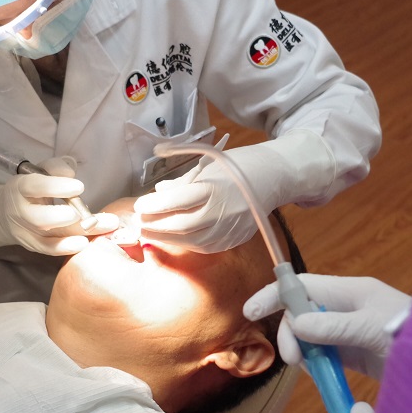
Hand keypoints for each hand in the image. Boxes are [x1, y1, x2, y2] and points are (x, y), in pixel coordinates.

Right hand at [0, 157, 117, 254]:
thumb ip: (56, 167)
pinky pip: (47, 250)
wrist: (2, 212)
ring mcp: (23, 232)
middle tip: (88, 215)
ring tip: (99, 229)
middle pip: (40, 217)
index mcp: (20, 187)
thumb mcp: (39, 170)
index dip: (55, 184)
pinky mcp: (31, 246)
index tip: (78, 183)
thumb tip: (71, 169)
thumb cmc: (31, 187)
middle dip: (66, 217)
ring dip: (75, 234)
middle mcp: (18, 211)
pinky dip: (65, 249)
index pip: (35, 185)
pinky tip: (85, 245)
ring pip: (47, 236)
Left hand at [133, 129, 333, 252]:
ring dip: (167, 238)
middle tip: (139, 223)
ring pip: (192, 241)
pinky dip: (186, 243)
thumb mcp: (207, 165)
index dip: (154, 205)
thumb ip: (182, 182)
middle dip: (156, 226)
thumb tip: (159, 191)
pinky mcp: (234, 239)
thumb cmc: (237, 167)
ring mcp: (229, 228)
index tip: (139, 205)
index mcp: (214, 188)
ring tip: (150, 232)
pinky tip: (173, 238)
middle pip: (181, 225)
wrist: (272, 178)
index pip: (176, 201)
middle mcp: (222, 211)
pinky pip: (205, 247)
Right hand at [244, 275, 410, 378]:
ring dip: (302, 350)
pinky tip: (319, 375)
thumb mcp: (371, 328)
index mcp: (349, 291)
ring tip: (309, 369)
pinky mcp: (354, 354)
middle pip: (301, 313)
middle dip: (291, 333)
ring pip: (310, 336)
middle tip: (293, 360)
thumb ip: (334, 326)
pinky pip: (324, 355)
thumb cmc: (411, 333)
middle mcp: (345, 307)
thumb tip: (296, 325)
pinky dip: (316, 364)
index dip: (274, 295)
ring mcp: (348, 331)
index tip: (251, 313)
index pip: (301, 286)